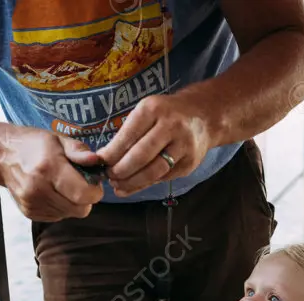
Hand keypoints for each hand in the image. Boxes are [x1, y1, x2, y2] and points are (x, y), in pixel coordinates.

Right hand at [0, 128, 104, 220]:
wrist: (1, 156)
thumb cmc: (33, 145)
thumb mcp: (57, 139)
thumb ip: (78, 150)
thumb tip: (95, 161)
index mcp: (49, 168)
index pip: (84, 194)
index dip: (94, 191)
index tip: (93, 182)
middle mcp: (39, 189)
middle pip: (80, 209)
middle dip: (85, 198)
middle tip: (78, 183)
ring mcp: (33, 204)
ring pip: (70, 214)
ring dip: (72, 202)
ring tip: (61, 185)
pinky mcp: (30, 213)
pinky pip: (58, 216)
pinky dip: (60, 206)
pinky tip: (51, 191)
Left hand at [96, 93, 212, 196]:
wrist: (204, 116)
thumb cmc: (166, 114)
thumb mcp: (147, 112)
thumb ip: (128, 133)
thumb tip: (104, 159)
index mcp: (153, 110)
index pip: (128, 136)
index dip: (112, 153)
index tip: (100, 163)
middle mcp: (170, 126)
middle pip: (140, 156)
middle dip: (121, 171)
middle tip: (109, 177)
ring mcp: (183, 146)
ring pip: (153, 171)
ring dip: (132, 182)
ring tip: (118, 186)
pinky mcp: (190, 163)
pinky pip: (164, 178)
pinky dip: (145, 184)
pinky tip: (133, 187)